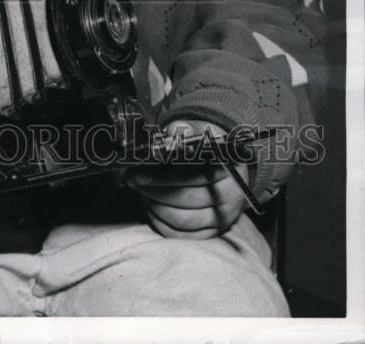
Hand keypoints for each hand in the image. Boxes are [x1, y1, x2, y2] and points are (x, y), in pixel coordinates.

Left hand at [124, 119, 248, 238]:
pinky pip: (179, 234)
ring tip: (141, 190)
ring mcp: (222, 220)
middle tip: (133, 179)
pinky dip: (160, 221)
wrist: (222, 164)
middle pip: (187, 200)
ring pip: (182, 220)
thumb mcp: (202, 131)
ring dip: (155, 205)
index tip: (141, 172)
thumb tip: (170, 132)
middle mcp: (231, 200)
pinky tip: (150, 205)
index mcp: (231, 172)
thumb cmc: (208, 147)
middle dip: (154, 191)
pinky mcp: (210, 233)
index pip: (196, 178)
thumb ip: (186, 130)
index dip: (165, 177)